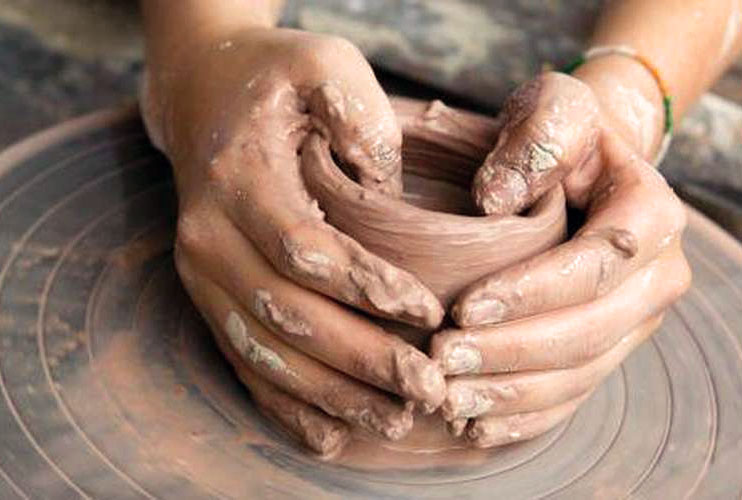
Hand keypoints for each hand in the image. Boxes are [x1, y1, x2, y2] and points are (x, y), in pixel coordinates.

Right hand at [141, 28, 445, 456]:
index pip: (305, 250)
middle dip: (362, 362)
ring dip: (333, 397)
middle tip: (429, 389)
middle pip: (289, 318)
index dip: (368, 288)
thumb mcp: (323, 65)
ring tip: (398, 422)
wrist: (205, 94)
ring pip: (268, 356)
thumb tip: (389, 191)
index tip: (429, 315)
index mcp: (237, 179)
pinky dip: (287, 408)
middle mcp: (208, 237)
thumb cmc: (275, 79)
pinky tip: (331, 438)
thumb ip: (359, 116)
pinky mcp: (211, 299)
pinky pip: (245, 366)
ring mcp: (203, 276)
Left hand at [430, 72, 691, 447]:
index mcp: (650, 215)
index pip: (596, 265)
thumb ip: (536, 137)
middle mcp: (655, 277)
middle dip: (512, 353)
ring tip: (447, 397)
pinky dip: (524, 415)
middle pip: (588, 331)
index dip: (532, 293)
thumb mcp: (554, 108)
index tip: (465, 308)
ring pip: (579, 373)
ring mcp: (633, 321)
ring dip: (510, 393)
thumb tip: (496, 200)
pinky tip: (476, 423)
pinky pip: (573, 395)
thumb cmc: (560, 135)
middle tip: (442, 361)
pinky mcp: (607, 349)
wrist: (581, 169)